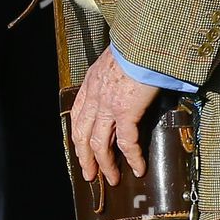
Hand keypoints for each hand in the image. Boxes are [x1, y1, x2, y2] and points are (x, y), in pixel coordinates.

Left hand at [68, 49, 158, 185]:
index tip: (82, 150)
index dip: (78, 137)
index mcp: (91, 83)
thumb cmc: (134, 48)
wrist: (142, 41)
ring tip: (112, 179)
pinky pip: (126, 142)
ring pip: (99, 143)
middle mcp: (94, 96)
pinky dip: (132, 157)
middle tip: (90, 174)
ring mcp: (108, 105)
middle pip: (82, 134)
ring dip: (105, 164)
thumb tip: (127, 87)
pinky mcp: (125, 111)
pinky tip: (138, 168)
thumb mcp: (116, 61)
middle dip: (85, 157)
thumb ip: (116, 77)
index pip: (78, 115)